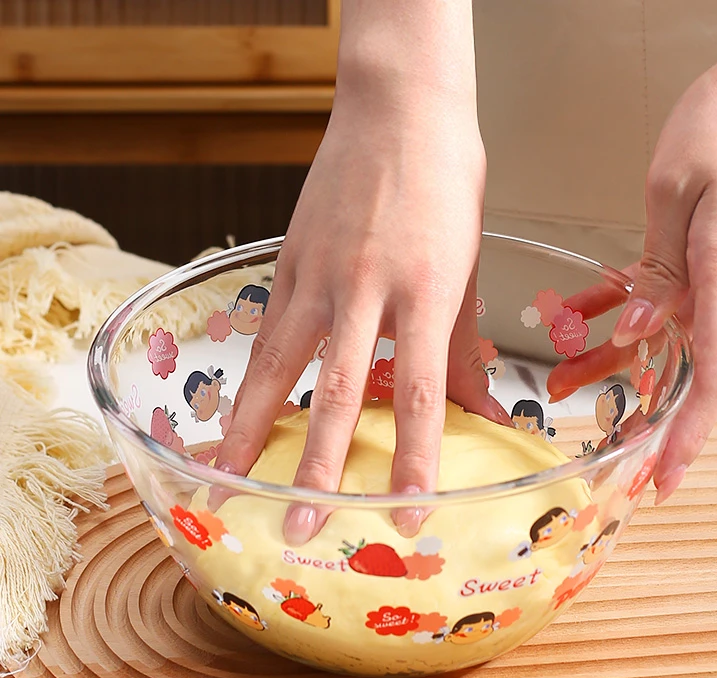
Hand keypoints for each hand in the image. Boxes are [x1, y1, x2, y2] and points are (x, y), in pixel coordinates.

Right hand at [215, 1, 508, 543]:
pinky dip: (250, 380)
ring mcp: (318, 272)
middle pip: (337, 392)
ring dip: (251, 430)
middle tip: (300, 526)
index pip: (421, 392)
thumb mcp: (466, 266)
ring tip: (226, 482)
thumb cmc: (446, 182)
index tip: (409, 514)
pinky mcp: (287, 260)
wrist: (399, 106)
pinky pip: (267, 331)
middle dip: (317, 467)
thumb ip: (464, 347)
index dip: (416, 458)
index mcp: (425, 290)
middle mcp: (366, 287)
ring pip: (278, 365)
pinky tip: (238, 415)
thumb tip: (484, 414)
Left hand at [549, 22, 716, 502]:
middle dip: (651, 420)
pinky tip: (577, 319)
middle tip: (618, 461)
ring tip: (564, 383)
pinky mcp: (703, 259)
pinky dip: (616, 315)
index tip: (665, 476)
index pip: (712, 375)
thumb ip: (658, 269)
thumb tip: (640, 329)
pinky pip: (657, 300)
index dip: (687, 433)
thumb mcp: (677, 190)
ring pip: (662, 339)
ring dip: (613, 366)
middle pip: (689, 372)